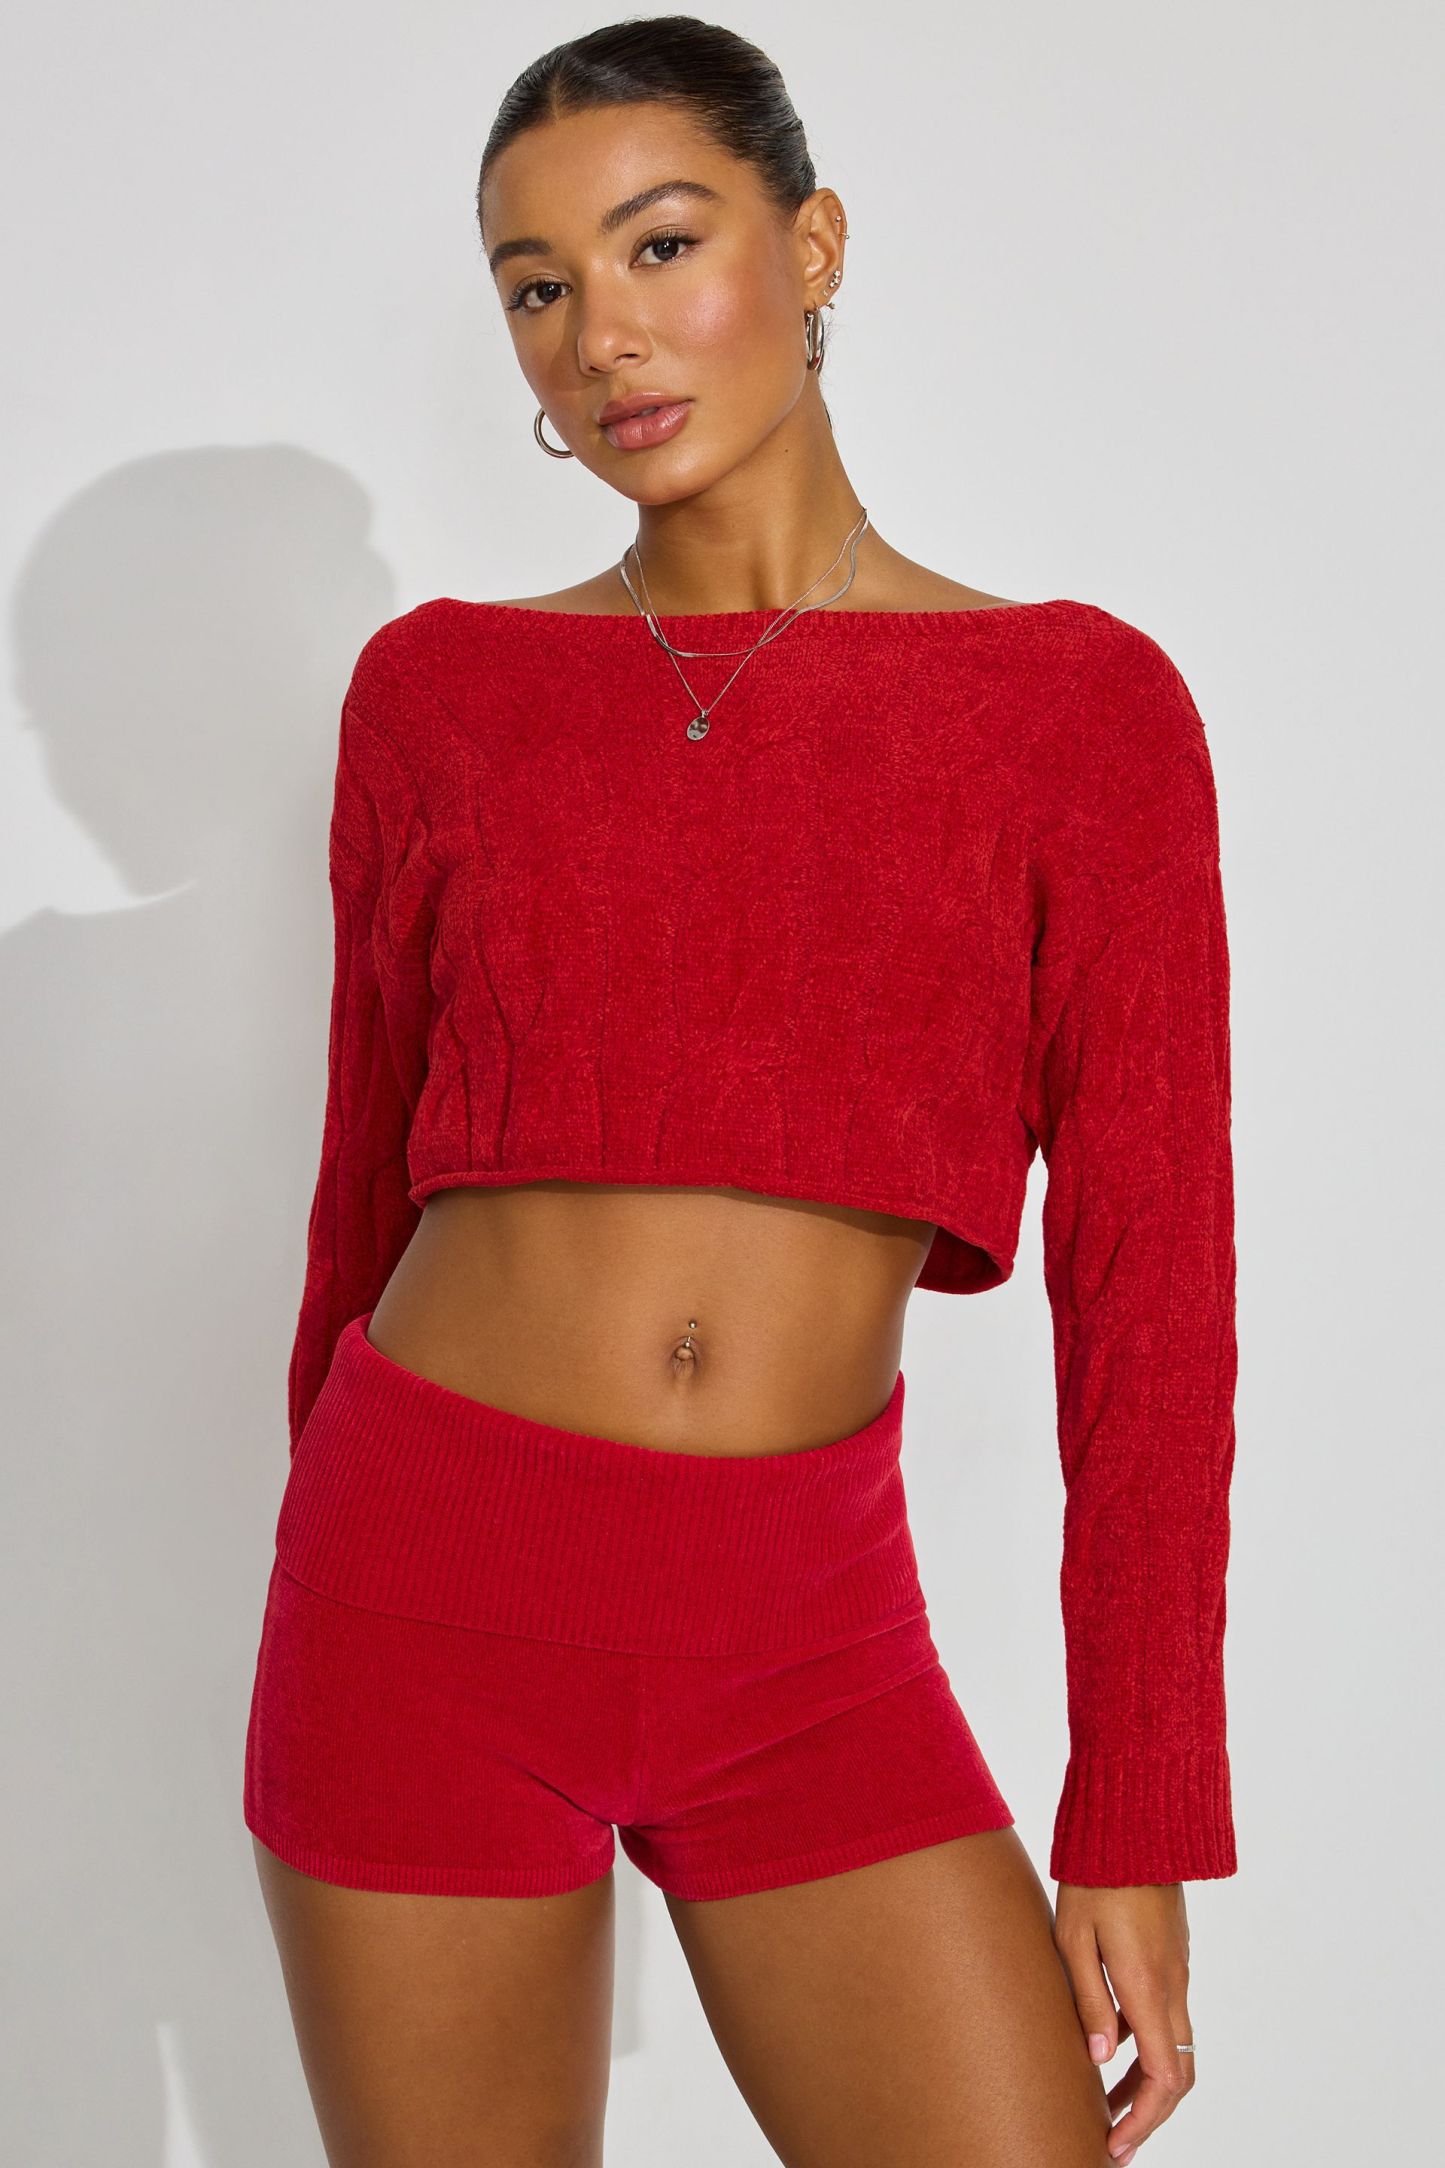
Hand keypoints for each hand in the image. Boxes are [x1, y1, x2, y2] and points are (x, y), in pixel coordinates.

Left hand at [1052, 1881, 1195, 2161]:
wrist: (1135, 1825)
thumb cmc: (1094, 1876)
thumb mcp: (1073, 1938)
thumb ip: (1089, 2001)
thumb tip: (1099, 2059)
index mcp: (1146, 1986)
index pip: (1164, 2077)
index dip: (1144, 2118)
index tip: (1116, 2141)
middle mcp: (1172, 1985)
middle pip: (1177, 2073)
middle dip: (1149, 2115)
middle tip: (1115, 2140)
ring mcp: (1178, 1970)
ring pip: (1176, 2047)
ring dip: (1147, 2083)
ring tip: (1107, 2105)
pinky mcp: (1173, 1957)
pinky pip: (1169, 2017)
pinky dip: (1149, 2049)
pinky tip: (1113, 2050)